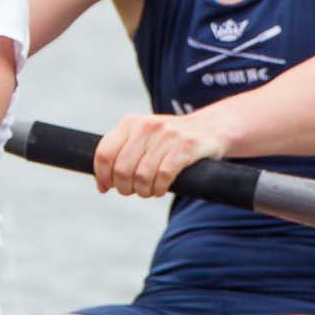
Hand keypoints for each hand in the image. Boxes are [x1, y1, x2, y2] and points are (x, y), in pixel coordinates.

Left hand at [93, 113, 226, 197]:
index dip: (102, 176)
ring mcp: (168, 135)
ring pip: (142, 175)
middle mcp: (147, 126)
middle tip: (133, 191)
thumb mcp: (142, 138)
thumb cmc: (170, 140)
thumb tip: (102, 186)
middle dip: (124, 187)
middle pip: (122, 169)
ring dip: (142, 191)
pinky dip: (159, 188)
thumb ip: (121, 155)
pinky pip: (163, 175)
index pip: (104, 153)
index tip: (106, 187)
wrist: (211, 127)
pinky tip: (161, 189)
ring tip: (148, 191)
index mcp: (130, 123)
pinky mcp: (187, 146)